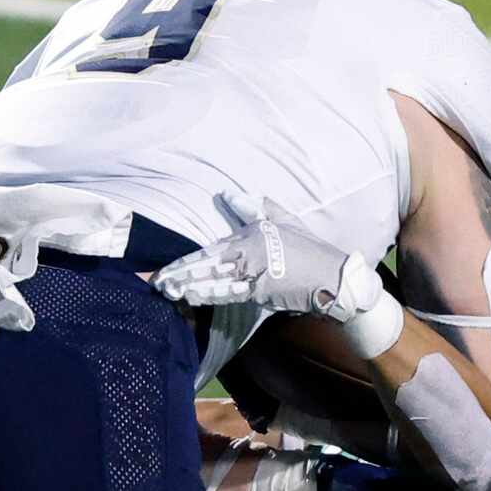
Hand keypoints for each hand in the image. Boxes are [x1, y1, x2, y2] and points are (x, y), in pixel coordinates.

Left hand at [155, 194, 393, 331]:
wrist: (333, 274)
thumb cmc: (307, 247)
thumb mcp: (282, 219)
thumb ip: (254, 207)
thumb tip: (228, 193)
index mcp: (249, 236)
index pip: (209, 251)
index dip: (186, 262)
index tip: (166, 269)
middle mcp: (247, 253)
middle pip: (206, 265)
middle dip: (180, 274)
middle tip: (157, 281)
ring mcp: (253, 273)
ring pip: (214, 280)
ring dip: (189, 286)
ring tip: (168, 290)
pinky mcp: (261, 291)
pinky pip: (230, 293)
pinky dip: (210, 295)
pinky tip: (193, 297)